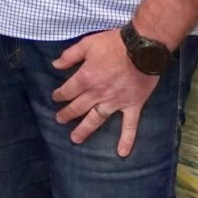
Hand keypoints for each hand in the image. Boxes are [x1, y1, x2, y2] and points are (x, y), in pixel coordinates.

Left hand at [51, 29, 160, 156]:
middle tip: (59, 120)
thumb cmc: (114, 43)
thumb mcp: (87, 44)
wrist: (143, 48)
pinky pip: (130, 126)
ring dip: (85, 129)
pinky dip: (127, 140)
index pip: (68, 91)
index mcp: (86, 78)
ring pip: (96, 119)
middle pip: (78, 107)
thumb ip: (70, 55)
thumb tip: (55, 65)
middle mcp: (98, 93)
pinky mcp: (133, 105)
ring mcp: (115, 102)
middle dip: (67, 114)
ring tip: (75, 139)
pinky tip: (122, 153)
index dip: (59, 95)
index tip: (56, 98)